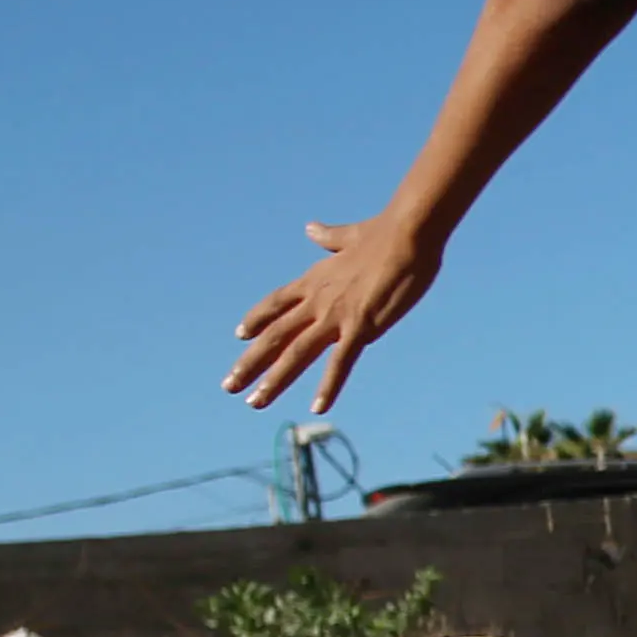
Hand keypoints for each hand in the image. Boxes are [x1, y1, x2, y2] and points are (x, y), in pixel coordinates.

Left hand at [225, 214, 440, 411]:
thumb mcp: (351, 235)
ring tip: (255, 402)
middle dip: (250, 363)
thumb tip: (311, 228)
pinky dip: (328, 386)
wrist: (407, 234)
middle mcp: (317, 301)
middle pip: (275, 336)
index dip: (256, 320)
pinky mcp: (360, 327)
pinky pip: (340, 363)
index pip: (276, 303)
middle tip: (229, 386)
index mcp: (315, 279)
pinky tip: (318, 408)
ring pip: (296, 354)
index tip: (240, 335)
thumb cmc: (385, 233)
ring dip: (274, 380)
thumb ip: (329, 236)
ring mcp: (335, 316)